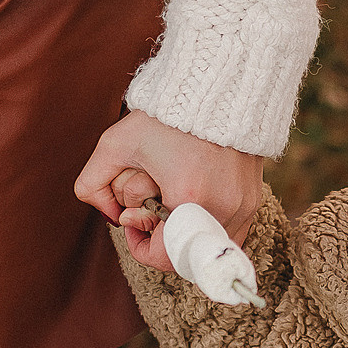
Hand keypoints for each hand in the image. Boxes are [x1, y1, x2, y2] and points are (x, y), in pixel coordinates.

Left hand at [76, 113, 264, 270]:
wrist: (217, 90)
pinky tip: (194, 206)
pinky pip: (230, 235)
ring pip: (208, 248)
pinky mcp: (254, 201)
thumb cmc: (165, 117)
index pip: (162, 256)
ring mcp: (243, 207)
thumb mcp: (117, 143)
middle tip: (150, 211)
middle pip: (185, 255)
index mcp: (188, 198)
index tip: (132, 223)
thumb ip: (93, 182)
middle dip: (161, 239)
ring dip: (185, 236)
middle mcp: (222, 209)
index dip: (139, 247)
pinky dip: (207, 229)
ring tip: (172, 207)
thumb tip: (109, 217)